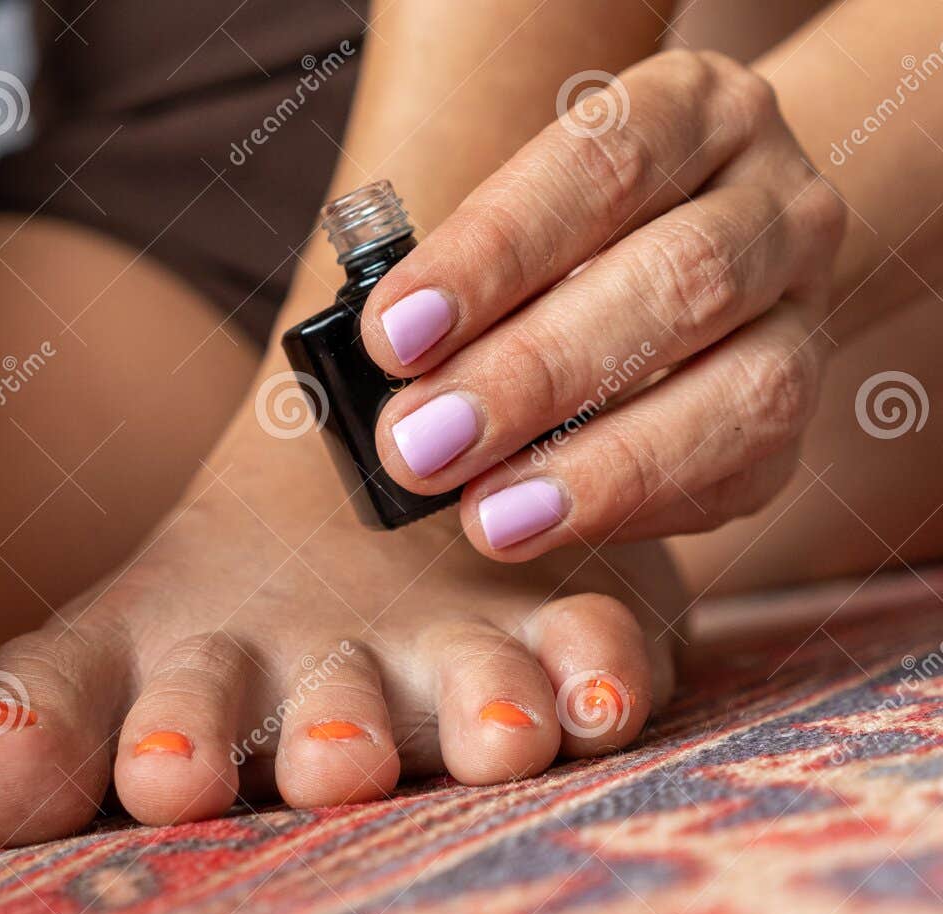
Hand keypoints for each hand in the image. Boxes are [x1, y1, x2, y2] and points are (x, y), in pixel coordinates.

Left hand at [362, 50, 844, 558]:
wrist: (708, 252)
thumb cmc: (570, 235)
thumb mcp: (524, 213)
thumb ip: (468, 278)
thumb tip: (383, 374)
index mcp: (695, 112)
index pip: (600, 165)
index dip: (492, 254)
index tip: (392, 335)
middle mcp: (775, 201)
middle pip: (677, 279)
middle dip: (531, 375)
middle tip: (420, 443)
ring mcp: (805, 312)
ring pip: (744, 390)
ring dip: (602, 466)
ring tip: (488, 517)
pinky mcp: (807, 417)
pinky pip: (742, 474)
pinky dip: (638, 509)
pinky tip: (548, 525)